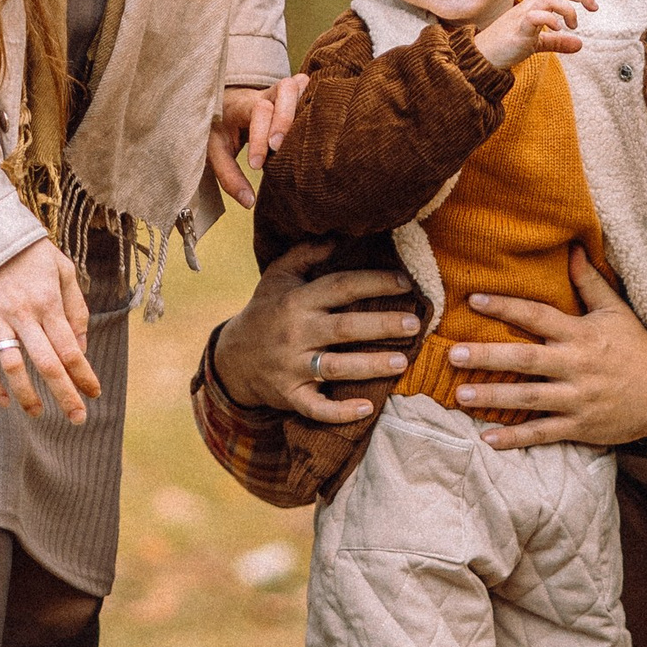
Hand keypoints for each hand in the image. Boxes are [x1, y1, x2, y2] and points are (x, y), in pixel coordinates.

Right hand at [0, 240, 100, 424]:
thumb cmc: (30, 252)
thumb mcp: (63, 270)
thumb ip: (75, 308)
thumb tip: (81, 346)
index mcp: (48, 302)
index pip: (70, 349)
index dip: (84, 375)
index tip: (94, 394)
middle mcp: (23, 313)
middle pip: (47, 364)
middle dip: (65, 395)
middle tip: (77, 418)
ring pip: (12, 367)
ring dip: (27, 395)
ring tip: (39, 413)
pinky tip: (3, 400)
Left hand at [208, 76, 306, 208]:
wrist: (224, 101)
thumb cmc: (220, 128)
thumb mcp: (216, 151)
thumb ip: (229, 176)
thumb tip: (249, 203)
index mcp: (243, 105)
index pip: (257, 112)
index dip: (260, 137)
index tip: (256, 165)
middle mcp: (265, 93)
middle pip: (284, 89)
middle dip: (285, 118)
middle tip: (277, 146)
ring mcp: (281, 91)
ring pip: (299, 85)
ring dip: (304, 107)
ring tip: (306, 136)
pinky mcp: (294, 95)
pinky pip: (309, 90)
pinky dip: (318, 100)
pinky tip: (325, 119)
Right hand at [208, 241, 418, 428]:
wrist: (231, 358)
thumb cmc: (265, 312)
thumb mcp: (277, 277)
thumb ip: (306, 254)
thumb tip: (339, 235)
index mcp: (297, 301)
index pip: (341, 287)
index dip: (374, 282)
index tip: (405, 283)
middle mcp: (296, 333)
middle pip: (345, 328)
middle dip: (382, 325)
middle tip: (414, 324)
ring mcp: (292, 366)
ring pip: (336, 368)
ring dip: (371, 366)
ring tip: (403, 362)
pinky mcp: (289, 395)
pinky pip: (316, 408)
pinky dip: (340, 411)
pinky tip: (367, 409)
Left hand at [447, 245, 646, 447]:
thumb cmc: (637, 348)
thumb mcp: (616, 311)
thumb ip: (589, 282)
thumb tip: (573, 248)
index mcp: (581, 334)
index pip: (538, 316)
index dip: (506, 307)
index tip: (474, 300)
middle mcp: (576, 366)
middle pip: (526, 360)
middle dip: (488, 357)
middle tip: (454, 354)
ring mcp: (577, 399)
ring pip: (529, 398)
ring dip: (494, 397)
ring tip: (460, 395)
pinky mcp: (580, 426)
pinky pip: (543, 433)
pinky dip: (516, 438)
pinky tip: (487, 438)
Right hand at [473, 0, 596, 72]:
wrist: (482, 57)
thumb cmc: (507, 46)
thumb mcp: (537, 43)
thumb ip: (558, 42)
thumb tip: (580, 44)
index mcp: (535, 5)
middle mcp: (530, 6)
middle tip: (594, 6)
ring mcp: (523, 16)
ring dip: (567, 8)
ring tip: (574, 24)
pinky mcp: (518, 30)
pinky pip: (534, 17)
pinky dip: (549, 20)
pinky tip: (558, 29)